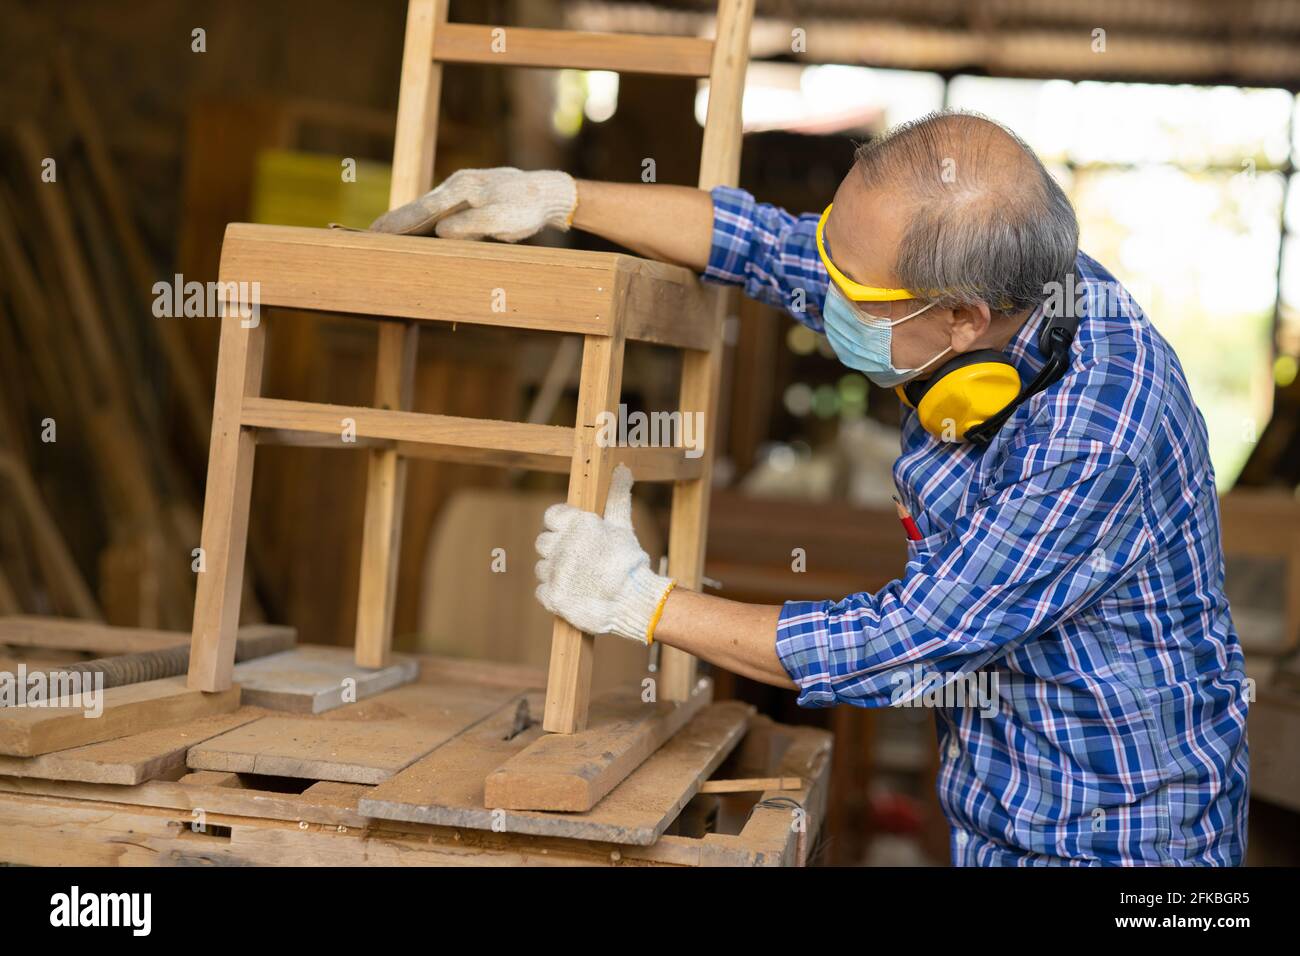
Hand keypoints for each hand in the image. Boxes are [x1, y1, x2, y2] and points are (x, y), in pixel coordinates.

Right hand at [369, 167, 576, 240]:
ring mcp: (462, 190)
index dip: (399, 222)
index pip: (423, 209)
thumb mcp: (501, 220)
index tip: (376, 232)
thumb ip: (471, 226)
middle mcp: (457, 186)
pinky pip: (441, 211)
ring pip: (429, 209)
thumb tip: (440, 232)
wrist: (546, 192)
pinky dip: (424, 220)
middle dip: (394, 221)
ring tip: (384, 234)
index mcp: (462, 189)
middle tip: (369, 234)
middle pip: (419, 207)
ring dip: (407, 221)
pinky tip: (416, 229)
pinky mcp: (469, 197)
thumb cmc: (526, 207)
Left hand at [534, 465, 674, 643]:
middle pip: (543, 542)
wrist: (633, 601)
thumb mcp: (622, 525)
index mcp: (576, 524)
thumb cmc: (629, 562)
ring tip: (579, 578)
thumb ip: (617, 496)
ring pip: (542, 567)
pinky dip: (554, 592)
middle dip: (558, 549)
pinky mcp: (551, 595)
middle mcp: (560, 545)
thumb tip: (622, 469)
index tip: (574, 535)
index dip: (560, 525)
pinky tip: (573, 593)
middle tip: (579, 560)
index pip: (551, 516)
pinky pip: (542, 590)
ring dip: (556, 571)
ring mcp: (554, 571)